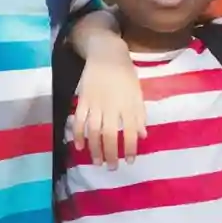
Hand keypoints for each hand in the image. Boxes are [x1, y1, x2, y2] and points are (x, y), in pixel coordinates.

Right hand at [73, 36, 146, 168]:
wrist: (107, 54)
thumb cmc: (126, 75)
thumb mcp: (138, 93)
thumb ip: (140, 114)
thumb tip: (143, 136)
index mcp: (128, 104)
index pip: (129, 132)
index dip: (129, 148)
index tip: (130, 161)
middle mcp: (111, 106)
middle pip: (109, 135)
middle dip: (111, 154)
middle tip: (112, 168)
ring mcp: (95, 103)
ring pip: (93, 131)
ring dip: (95, 149)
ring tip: (97, 162)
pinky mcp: (82, 99)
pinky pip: (79, 120)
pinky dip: (78, 134)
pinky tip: (80, 146)